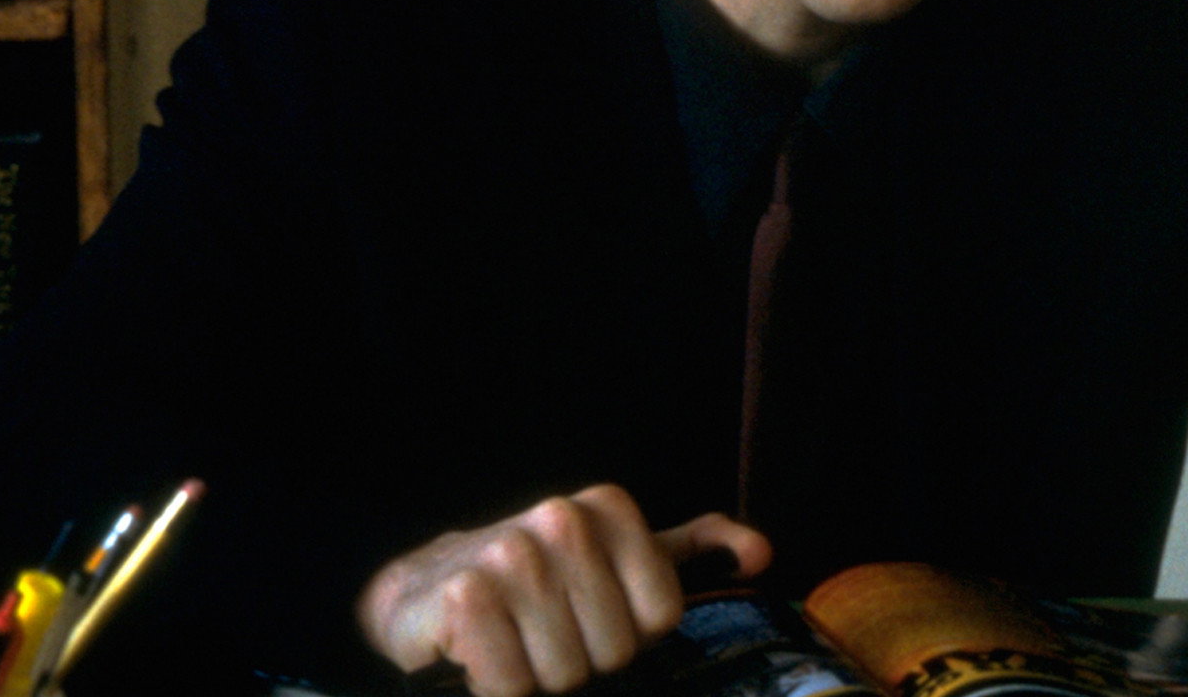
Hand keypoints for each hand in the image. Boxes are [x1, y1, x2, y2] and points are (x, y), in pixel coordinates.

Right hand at [357, 482, 772, 696]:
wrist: (428, 590)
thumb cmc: (539, 584)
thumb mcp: (620, 558)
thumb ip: (693, 551)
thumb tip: (760, 553)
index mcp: (609, 508)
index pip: (660, 616)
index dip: (628, 636)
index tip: (590, 617)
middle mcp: (563, 518)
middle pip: (616, 648)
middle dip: (583, 660)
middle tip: (546, 635)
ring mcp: (512, 554)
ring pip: (567, 672)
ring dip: (540, 678)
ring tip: (516, 644)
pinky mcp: (466, 596)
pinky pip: (514, 685)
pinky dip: (500, 688)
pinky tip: (482, 656)